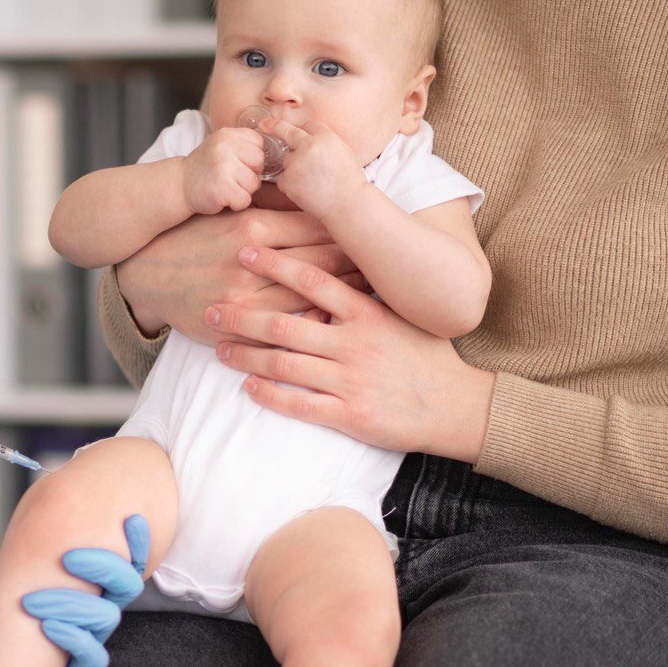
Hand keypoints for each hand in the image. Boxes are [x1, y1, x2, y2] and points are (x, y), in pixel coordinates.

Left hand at [0, 516, 149, 666]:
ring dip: (70, 604)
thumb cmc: (7, 613)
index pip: (128, 561)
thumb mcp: (26, 572)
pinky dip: (72, 639)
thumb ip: (47, 546)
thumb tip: (48, 498)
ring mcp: (91, 638)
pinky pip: (93, 657)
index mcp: (93, 585)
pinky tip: (46, 629)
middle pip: (126, 584)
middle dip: (102, 566)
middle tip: (67, 558)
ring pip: (105, 617)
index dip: (138, 542)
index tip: (130, 519)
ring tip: (32, 602)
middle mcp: (98, 610)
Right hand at [117, 208, 370, 340]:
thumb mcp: (229, 211)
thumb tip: (317, 195)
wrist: (144, 274)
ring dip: (345, 297)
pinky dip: (314, 324)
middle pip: (320, 261)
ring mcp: (242, 296)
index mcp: (252, 225)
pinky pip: (284, 326)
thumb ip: (270, 205)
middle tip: (392, 268)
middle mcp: (249, 260)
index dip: (352, 230)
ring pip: (307, 297)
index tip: (379, 232)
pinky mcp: (235, 324)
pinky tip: (339, 324)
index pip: (317, 225)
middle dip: (359, 264)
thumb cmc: (194, 237)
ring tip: (377, 296)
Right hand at [181, 128, 265, 214]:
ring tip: (225, 188)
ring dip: (243, 191)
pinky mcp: (220, 188)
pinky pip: (244, 200)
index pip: (259, 144)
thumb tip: (280, 154)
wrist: (179, 185)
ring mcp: (222, 166)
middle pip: (260, 164)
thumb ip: (244, 146)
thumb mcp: (222, 147)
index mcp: (228, 134)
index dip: (252, 159)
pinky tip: (222, 198)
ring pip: (254, 184)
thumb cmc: (206, 169)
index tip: (237, 165)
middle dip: (250, 175)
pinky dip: (235, 204)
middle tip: (231, 179)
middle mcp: (225, 147)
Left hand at [207, 246, 495, 460]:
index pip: (312, 279)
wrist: (457, 407)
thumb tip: (337, 258)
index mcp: (367, 313)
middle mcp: (355, 343)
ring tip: (219, 350)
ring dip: (246, 357)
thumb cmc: (427, 356)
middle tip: (210, 308)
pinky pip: (299, 404)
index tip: (245, 251)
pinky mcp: (350, 415)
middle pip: (284, 323)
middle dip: (242, 316)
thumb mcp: (402, 315)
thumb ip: (367, 294)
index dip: (275, 265)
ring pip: (284, 365)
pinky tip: (248, 388)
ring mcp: (351, 380)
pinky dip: (270, 396)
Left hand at [261, 117, 366, 221]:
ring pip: (287, 161)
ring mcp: (296, 162)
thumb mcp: (343, 153)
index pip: (308, 125)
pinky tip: (306, 193)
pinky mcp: (288, 179)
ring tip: (313, 183)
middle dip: (274, 126)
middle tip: (264, 125)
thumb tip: (310, 141)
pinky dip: (291, 186)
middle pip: (287, 131)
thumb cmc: (349, 183)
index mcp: (326, 137)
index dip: (305, 131)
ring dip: (295, 169)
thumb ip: (325, 144)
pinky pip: (283, 179)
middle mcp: (309, 145)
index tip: (292, 128)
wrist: (348, 205)